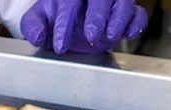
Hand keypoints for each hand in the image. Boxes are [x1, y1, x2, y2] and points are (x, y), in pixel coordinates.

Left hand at [20, 0, 148, 53]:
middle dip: (97, 17)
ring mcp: (111, 2)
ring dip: (118, 20)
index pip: (68, 3)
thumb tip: (37, 36)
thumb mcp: (38, 20)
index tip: (60, 44)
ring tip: (110, 37)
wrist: (69, 23)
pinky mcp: (126, 12)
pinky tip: (129, 34)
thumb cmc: (54, 18)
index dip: (65, 24)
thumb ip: (33, 26)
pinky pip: (137, 14)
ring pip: (123, 2)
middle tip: (91, 37)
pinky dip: (136, 23)